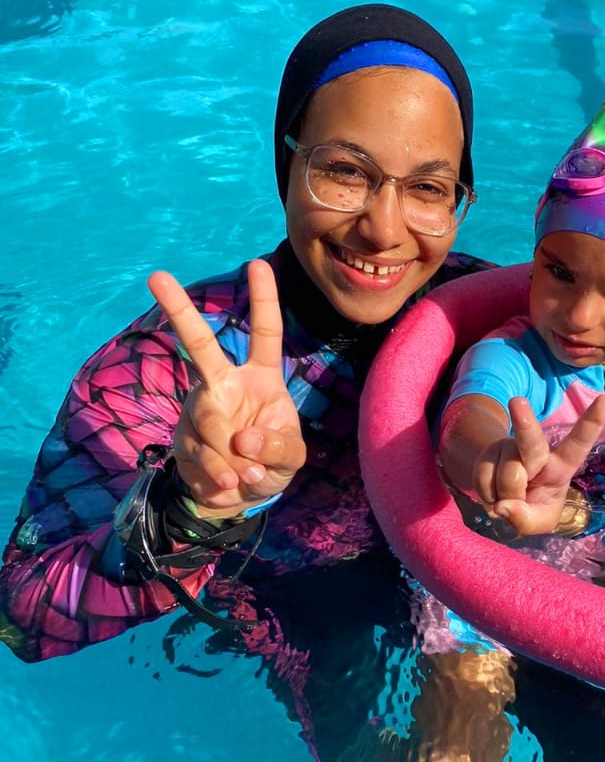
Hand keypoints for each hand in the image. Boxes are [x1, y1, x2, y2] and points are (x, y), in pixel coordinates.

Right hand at [148, 259, 305, 518]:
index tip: (258, 263)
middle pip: (199, 345)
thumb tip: (243, 440)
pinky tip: (228, 484)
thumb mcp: (291, 458)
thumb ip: (278, 447)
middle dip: (178, 310)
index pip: (264, 333)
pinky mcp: (181, 437)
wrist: (236, 498)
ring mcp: (198, 408)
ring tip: (244, 477)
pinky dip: (220, 477)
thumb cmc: (270, 464)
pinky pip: (200, 456)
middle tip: (156, 276)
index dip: (263, 300)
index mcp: (260, 377)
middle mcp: (224, 384)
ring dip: (231, 459)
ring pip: (209, 423)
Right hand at [474, 394, 604, 535]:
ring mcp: (511, 448)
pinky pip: (484, 478)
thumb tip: (504, 507)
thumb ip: (526, 520)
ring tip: (509, 498)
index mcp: (561, 465)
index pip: (578, 443)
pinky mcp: (489, 452)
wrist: (502, 497)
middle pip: (531, 440)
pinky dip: (488, 494)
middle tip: (517, 402)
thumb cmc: (532, 506)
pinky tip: (495, 491)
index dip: (591, 422)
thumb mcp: (538, 522)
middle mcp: (537, 451)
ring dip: (506, 495)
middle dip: (525, 422)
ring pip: (508, 474)